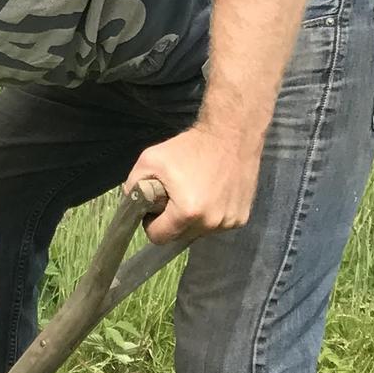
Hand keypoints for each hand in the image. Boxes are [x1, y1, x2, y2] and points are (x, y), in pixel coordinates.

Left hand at [126, 123, 259, 244]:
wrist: (231, 135)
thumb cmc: (189, 147)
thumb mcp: (149, 160)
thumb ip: (133, 186)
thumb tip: (131, 205)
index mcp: (187, 212)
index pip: (159, 237)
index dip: (152, 223)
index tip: (156, 208)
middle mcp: (211, 223)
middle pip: (180, 237)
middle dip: (172, 221)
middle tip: (175, 197)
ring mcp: (229, 222)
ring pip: (199, 232)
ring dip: (193, 219)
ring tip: (196, 192)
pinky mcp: (242, 217)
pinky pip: (217, 225)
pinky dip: (211, 215)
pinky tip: (213, 194)